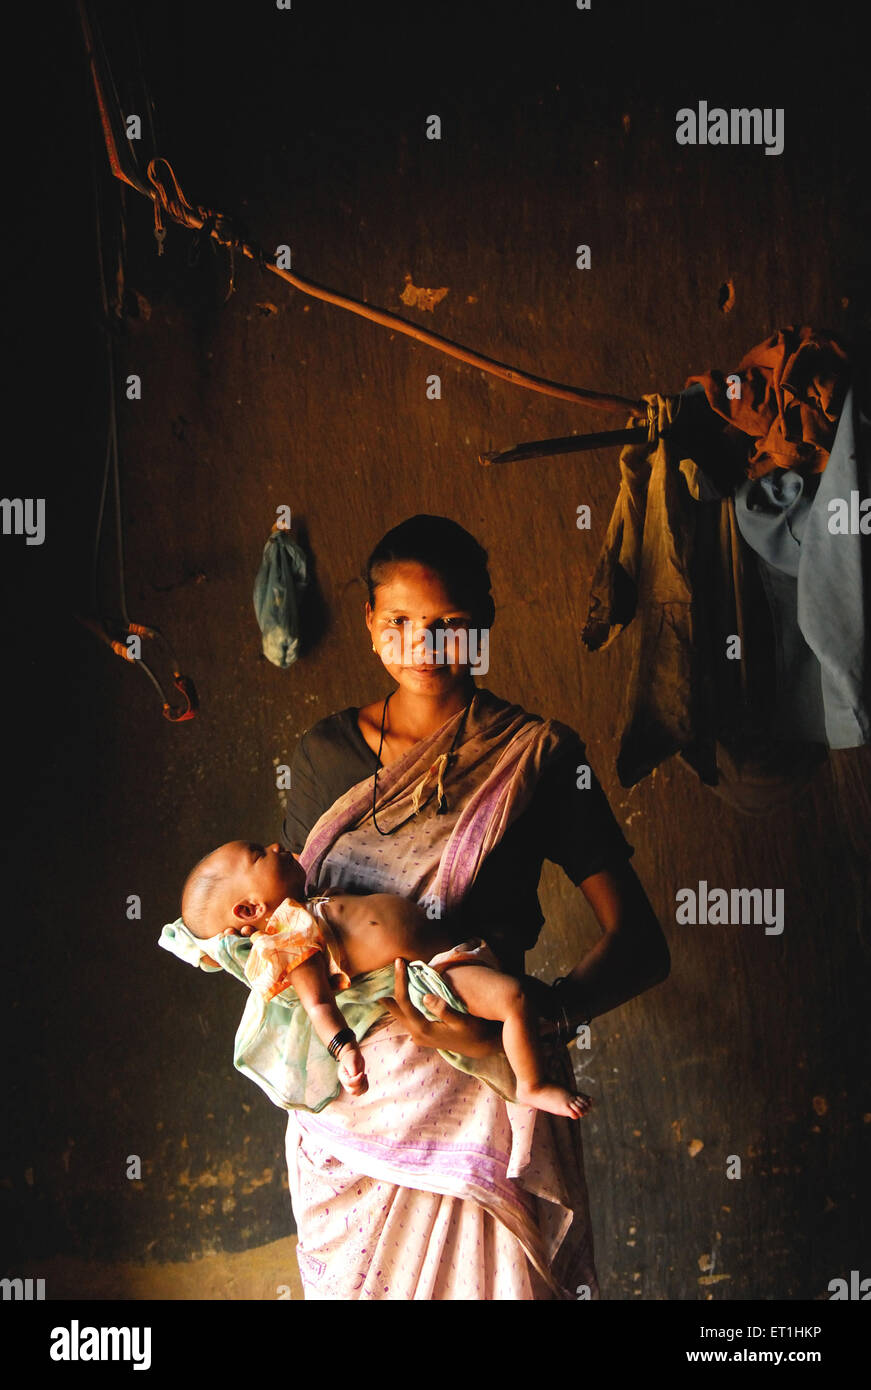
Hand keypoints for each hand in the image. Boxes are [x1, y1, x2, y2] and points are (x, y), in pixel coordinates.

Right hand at [337, 1043, 367, 1096]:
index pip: (350, 1083)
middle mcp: (345, 1083)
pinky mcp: (356, 1085)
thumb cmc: (351, 1057)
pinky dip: (365, 1086)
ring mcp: (350, 1085)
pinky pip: (362, 1091)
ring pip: (358, 1093)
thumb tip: (359, 1078)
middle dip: (361, 1084)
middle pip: (353, 1091)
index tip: (362, 1073)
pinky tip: (365, 1078)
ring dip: (364, 1086)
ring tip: (364, 1076)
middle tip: (363, 1075)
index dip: (358, 1079)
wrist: (352, 1055)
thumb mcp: (352, 1062)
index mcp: (343, 1076)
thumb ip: (354, 1071)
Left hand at [380, 959, 500, 1059]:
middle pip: (395, 1008)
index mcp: (423, 1029)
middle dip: (391, 987)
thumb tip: (425, 996)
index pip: (403, 1001)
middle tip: (390, 966)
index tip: (399, 962)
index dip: (400, 980)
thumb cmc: (475, 1032)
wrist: (482, 1047)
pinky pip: (408, 1015)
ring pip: (400, 1012)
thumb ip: (444, 1010)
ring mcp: (419, 1036)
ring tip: (395, 974)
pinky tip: (407, 990)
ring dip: (397, 994)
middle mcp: (417, 1034)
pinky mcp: (424, 1034)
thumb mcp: (462, 1021)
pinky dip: (405, 1001)